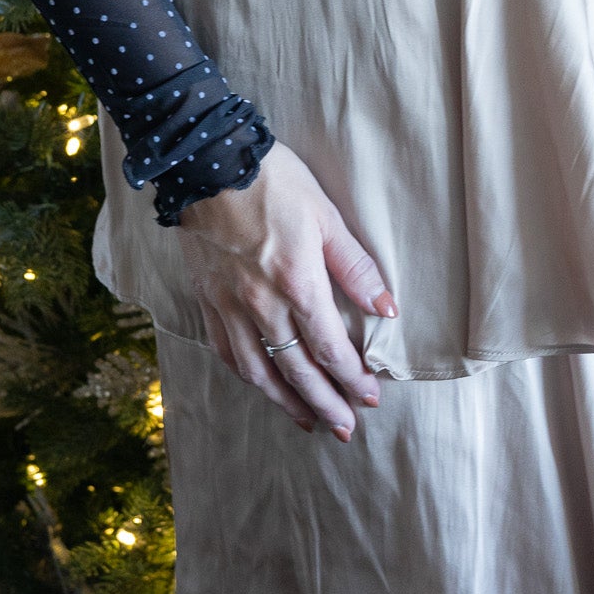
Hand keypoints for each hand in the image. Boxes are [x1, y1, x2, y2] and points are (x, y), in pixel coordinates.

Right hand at [176, 140, 397, 439]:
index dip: (352, 378)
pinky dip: (248, 376)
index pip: (330, 348)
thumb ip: (356, 267)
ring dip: (286, 402)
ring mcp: (229, 306)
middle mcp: (260, 304)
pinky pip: (226, 351)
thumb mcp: (326, 216)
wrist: (207, 163)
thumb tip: (386, 309)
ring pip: (258, 371)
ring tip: (309, 421)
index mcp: (296, 283)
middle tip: (345, 430)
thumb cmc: (273, 182)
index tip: (370, 397)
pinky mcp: (207, 299)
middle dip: (325, 404)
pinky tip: (262, 385)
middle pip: (296, 371)